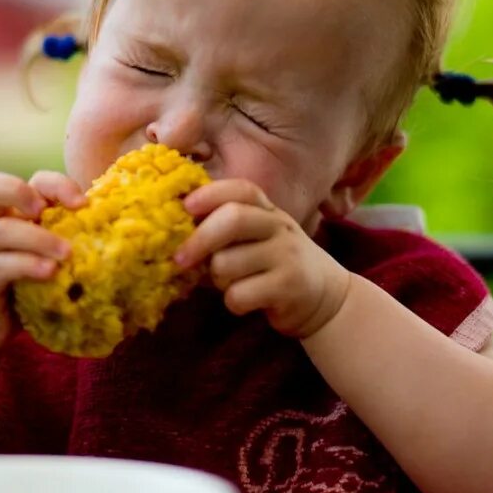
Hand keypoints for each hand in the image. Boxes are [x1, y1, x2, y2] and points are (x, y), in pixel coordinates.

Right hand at [0, 170, 85, 350]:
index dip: (55, 184)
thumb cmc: (23, 286)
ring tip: (67, 254)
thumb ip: (63, 238)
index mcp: (9, 213)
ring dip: (39, 238)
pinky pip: (0, 265)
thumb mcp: (43, 256)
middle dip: (20, 191)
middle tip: (47, 210)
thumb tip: (113, 230)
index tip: (83, 203)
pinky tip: (50, 272)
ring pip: (1, 230)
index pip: (27, 181)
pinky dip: (28, 265)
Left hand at [174, 179, 350, 337]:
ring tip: (230, 282)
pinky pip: (239, 294)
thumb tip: (170, 226)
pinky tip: (246, 301)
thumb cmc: (271, 263)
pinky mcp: (289, 287)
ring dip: (217, 279)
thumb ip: (222, 226)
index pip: (240, 189)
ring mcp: (287, 255)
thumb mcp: (255, 236)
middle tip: (180, 259)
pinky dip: (233, 302)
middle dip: (199, 240)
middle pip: (232, 219)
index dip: (209, 194)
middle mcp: (279, 225)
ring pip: (227, 263)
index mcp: (266, 209)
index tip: (185, 207)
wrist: (322, 295)